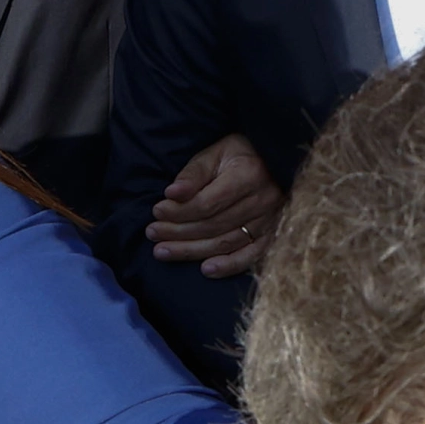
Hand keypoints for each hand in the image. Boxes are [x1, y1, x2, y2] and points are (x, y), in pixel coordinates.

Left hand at [147, 132, 283, 278]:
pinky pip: (250, 256)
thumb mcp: (214, 153)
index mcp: (247, 175)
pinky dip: (229, 266)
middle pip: (213, 225)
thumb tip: (172, 194)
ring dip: (192, 251)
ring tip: (163, 251)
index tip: (157, 211)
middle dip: (178, 232)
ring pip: (226, 243)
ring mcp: (269, 220)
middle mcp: (262, 200)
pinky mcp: (272, 234)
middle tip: (152, 233)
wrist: (272, 161)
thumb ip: (193, 174)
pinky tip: (206, 270)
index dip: (179, 211)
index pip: (207, 203)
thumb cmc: (238, 155)